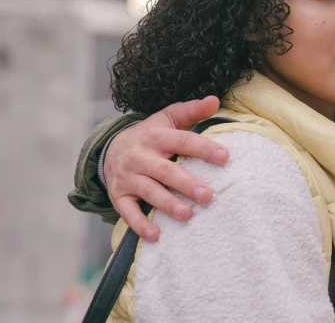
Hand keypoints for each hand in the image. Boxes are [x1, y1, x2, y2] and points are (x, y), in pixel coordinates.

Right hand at [105, 96, 228, 240]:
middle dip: (187, 183)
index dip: (203, 148)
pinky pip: (128, 212)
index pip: (183, 141)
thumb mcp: (168, 118)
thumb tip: (215, 100)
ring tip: (187, 214)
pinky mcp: (119, 196)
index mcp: (156, 136)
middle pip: (166, 170)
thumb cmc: (150, 135)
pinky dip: (140, 225)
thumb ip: (192, 110)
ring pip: (149, 191)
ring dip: (167, 204)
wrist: (109, 149)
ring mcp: (128, 177)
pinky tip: (156, 235)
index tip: (225, 156)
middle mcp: (140, 156)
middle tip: (208, 195)